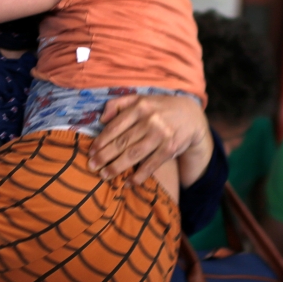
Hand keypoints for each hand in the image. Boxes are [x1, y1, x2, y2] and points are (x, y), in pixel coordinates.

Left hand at [90, 94, 212, 186]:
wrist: (191, 116)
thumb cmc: (159, 108)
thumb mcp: (140, 99)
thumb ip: (118, 104)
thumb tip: (101, 119)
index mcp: (140, 106)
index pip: (115, 126)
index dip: (101, 141)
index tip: (91, 151)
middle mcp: (150, 120)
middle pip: (122, 142)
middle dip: (104, 156)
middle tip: (92, 166)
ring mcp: (161, 135)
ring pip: (134, 154)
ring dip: (117, 167)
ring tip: (105, 175)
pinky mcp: (170, 148)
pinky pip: (151, 165)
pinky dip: (139, 176)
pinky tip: (128, 182)